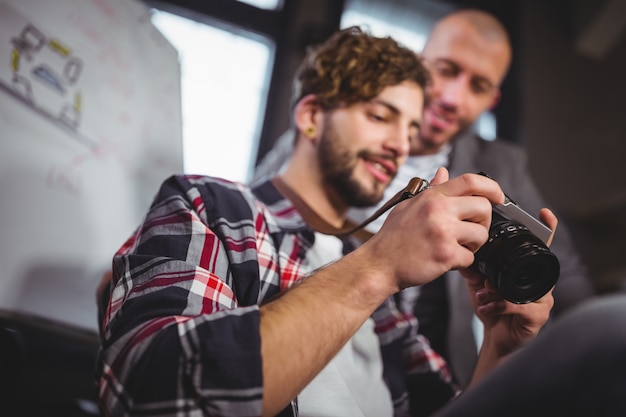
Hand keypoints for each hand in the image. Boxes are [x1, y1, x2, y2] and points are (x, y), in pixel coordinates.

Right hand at [361, 167, 504, 291]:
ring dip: (474, 245)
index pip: (471, 181)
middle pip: (484, 207)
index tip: (498, 197)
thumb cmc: (392, 237)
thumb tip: (443, 172)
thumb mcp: (408, 205)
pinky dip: (462, 263)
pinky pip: (470, 258)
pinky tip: (447, 261)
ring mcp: (443, 231)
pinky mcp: (445, 254)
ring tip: (458, 248)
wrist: (379, 264)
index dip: (492, 187)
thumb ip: (430, 190)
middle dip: (484, 222)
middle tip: (472, 232)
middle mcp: (438, 210)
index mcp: (431, 196)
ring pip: (481, 234)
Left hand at [463, 207, 557, 357]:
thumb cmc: (490, 306)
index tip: (545, 213)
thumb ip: (474, 265)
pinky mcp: (538, 316)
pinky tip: (486, 307)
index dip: (547, 229)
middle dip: (510, 268)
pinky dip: (499, 306)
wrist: (494, 337)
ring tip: (483, 293)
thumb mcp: (478, 282)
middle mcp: (539, 281)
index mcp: (527, 269)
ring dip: (499, 290)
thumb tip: (462, 248)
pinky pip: (520, 307)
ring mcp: (542, 299)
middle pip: (534, 265)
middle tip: (487, 278)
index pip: (540, 246)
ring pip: (524, 286)